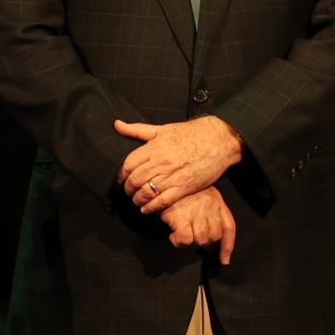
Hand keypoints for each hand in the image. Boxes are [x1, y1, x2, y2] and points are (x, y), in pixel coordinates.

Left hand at [117, 117, 241, 213]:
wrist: (218, 140)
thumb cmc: (190, 134)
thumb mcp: (161, 129)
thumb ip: (137, 130)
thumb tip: (116, 125)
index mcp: (153, 147)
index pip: (128, 165)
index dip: (121, 176)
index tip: (121, 181)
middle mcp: (160, 162)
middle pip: (135, 180)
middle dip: (128, 190)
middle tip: (128, 193)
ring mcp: (172, 176)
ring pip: (146, 192)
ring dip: (138, 200)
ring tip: (137, 201)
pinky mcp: (184, 187)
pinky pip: (162, 201)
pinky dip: (151, 208)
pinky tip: (146, 209)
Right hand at [161, 185, 237, 263]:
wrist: (161, 181)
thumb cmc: (180, 193)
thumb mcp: (200, 198)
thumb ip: (210, 216)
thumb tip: (211, 247)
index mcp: (216, 201)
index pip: (228, 227)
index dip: (227, 247)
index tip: (224, 259)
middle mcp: (209, 206)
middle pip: (214, 236)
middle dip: (204, 243)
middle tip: (192, 238)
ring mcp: (195, 212)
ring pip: (201, 240)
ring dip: (191, 243)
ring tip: (182, 234)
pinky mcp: (180, 218)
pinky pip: (185, 240)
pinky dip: (179, 242)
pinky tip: (174, 236)